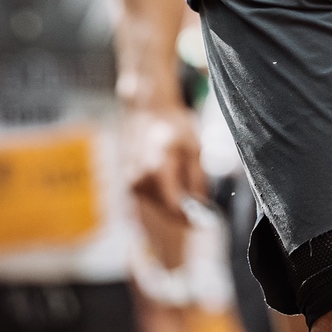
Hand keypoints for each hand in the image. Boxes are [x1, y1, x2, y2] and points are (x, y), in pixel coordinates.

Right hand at [126, 106, 205, 222]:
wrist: (148, 111)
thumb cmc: (173, 126)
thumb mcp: (194, 149)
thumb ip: (198, 180)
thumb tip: (200, 206)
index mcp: (158, 166)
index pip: (174, 205)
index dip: (190, 217)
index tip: (203, 221)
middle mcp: (140, 176)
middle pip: (165, 208)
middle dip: (183, 209)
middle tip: (199, 202)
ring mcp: (131, 180)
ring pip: (157, 205)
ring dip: (172, 202)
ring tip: (181, 179)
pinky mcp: (128, 182)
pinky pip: (149, 198)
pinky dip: (161, 194)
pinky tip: (167, 177)